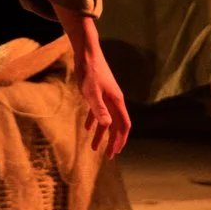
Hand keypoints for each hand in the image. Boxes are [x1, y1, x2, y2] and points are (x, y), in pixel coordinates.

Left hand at [67, 35, 131, 155]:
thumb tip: (107, 125)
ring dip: (102, 134)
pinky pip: (98, 111)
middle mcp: (114, 101)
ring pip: (106, 120)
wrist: (87, 54)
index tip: (115, 152)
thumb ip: (99, 109)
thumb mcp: (92, 92)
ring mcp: (106, 97)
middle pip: (116, 125)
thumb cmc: (90, 72)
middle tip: (108, 156)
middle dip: (113, 141)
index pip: (123, 125)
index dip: (121, 139)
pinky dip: (94, 121)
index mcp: (116, 102)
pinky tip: (88, 128)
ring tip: (94, 147)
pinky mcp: (97, 93)